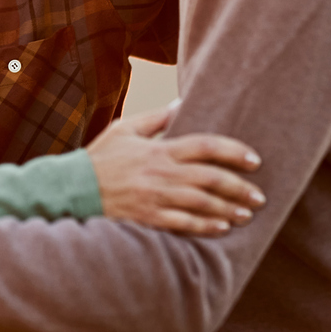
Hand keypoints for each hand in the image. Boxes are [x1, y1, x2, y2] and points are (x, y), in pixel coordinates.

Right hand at [86, 104, 263, 233]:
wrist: (72, 190)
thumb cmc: (99, 158)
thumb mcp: (124, 129)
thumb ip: (155, 119)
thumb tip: (181, 103)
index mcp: (159, 150)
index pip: (206, 146)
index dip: (234, 152)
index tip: (254, 160)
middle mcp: (161, 174)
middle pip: (211, 178)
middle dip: (240, 187)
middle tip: (259, 195)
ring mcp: (155, 198)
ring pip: (202, 203)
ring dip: (229, 208)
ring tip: (247, 214)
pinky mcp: (148, 219)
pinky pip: (184, 224)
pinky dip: (206, 226)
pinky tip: (222, 228)